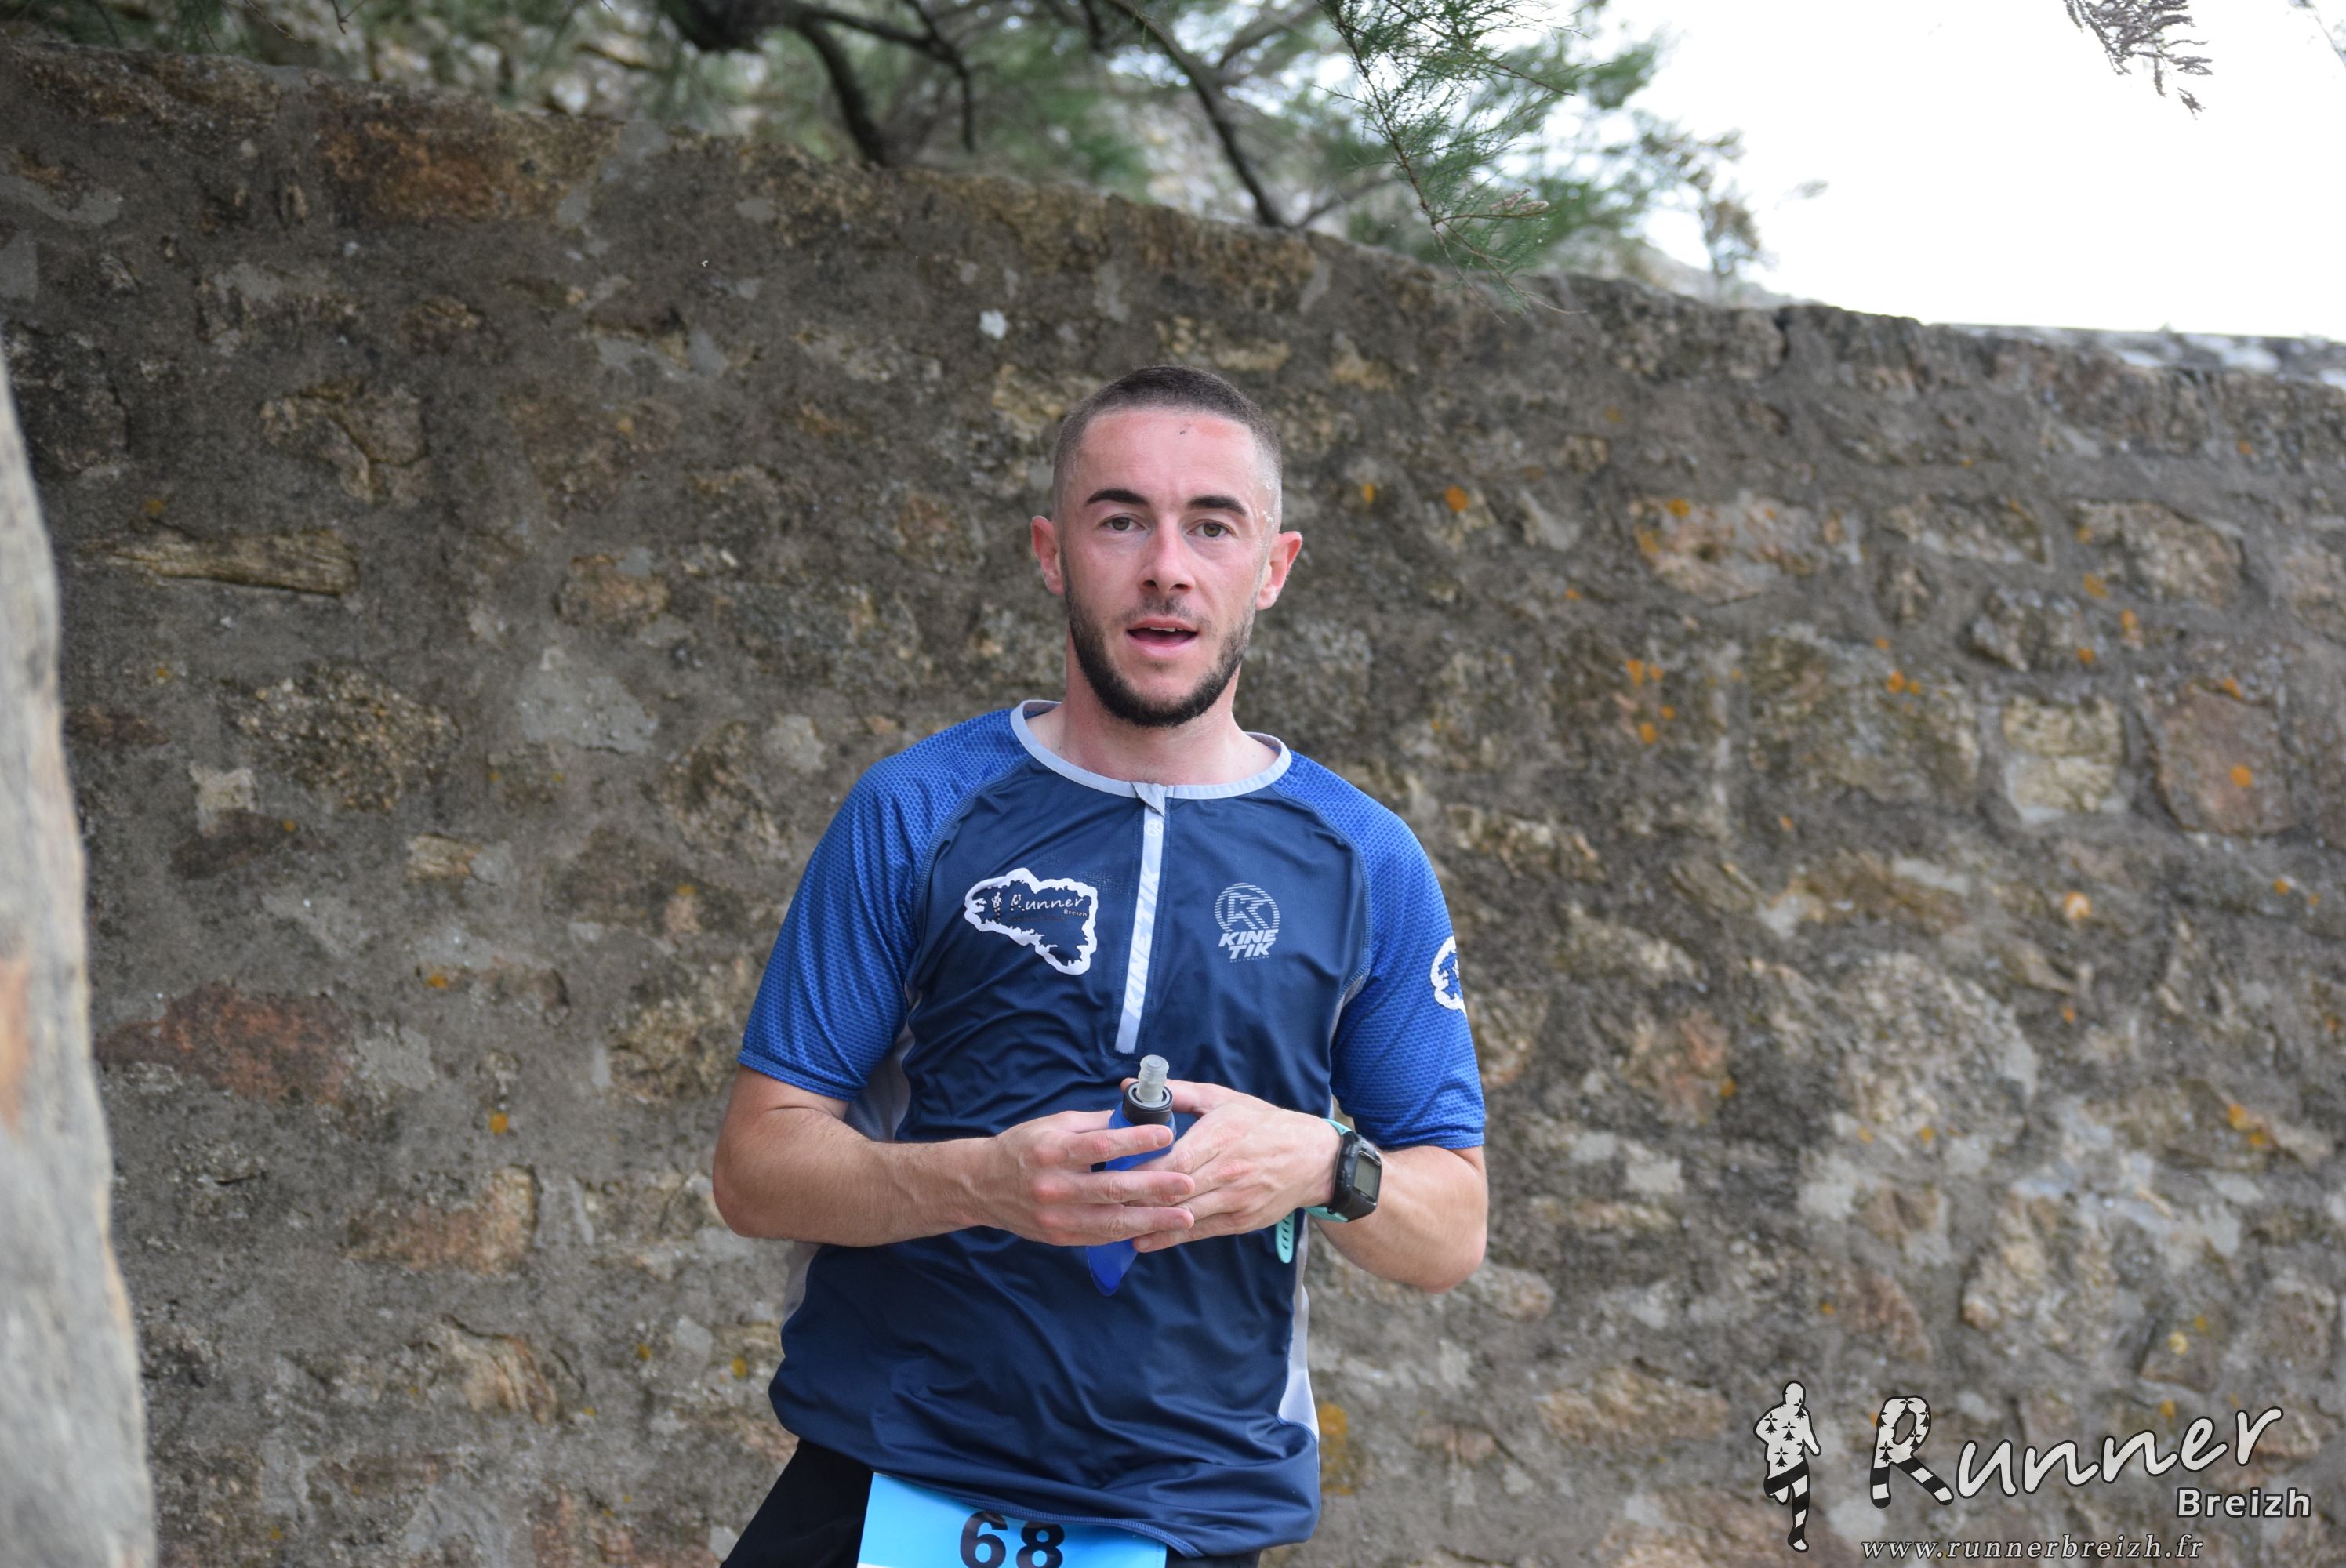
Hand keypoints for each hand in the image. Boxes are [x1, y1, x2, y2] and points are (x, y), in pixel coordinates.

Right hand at [972, 1108, 1196, 1246]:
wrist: (982, 1185)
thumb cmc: (1024, 1148)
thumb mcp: (1054, 1125)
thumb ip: (1095, 1125)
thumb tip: (1137, 1120)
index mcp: (1052, 1151)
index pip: (1100, 1145)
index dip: (1136, 1141)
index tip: (1167, 1135)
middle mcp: (1054, 1186)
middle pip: (1112, 1188)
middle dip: (1155, 1188)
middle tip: (1189, 1184)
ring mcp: (1056, 1217)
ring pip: (1111, 1222)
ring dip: (1152, 1220)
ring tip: (1185, 1217)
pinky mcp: (1059, 1238)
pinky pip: (1100, 1237)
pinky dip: (1130, 1233)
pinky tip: (1155, 1229)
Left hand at [1127, 1080, 1341, 1252]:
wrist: (1311, 1158)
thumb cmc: (1262, 1123)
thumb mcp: (1223, 1099)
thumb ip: (1178, 1092)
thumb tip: (1130, 1084)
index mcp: (1222, 1136)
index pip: (1174, 1158)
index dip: (1141, 1168)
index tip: (1110, 1170)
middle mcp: (1228, 1170)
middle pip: (1175, 1189)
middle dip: (1136, 1196)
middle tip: (1100, 1199)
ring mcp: (1235, 1199)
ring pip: (1184, 1214)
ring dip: (1148, 1220)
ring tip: (1111, 1222)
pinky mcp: (1240, 1221)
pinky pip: (1199, 1231)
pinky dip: (1169, 1237)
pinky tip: (1142, 1240)